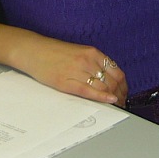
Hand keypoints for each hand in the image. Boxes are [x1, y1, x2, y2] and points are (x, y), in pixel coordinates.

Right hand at [9, 37, 128, 106]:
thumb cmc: (55, 53)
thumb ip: (94, 63)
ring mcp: (77, 71)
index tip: (124, 93)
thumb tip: (108, 79)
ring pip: (103, 87)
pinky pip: (88, 91)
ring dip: (112, 98)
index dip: (124, 86)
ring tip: (116, 106)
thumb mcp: (79, 52)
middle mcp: (87, 60)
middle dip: (120, 95)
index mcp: (92, 53)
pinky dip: (101, 97)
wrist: (33, 50)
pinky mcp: (66, 82)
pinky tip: (110, 100)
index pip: (117, 72)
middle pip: (112, 81)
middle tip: (122, 104)